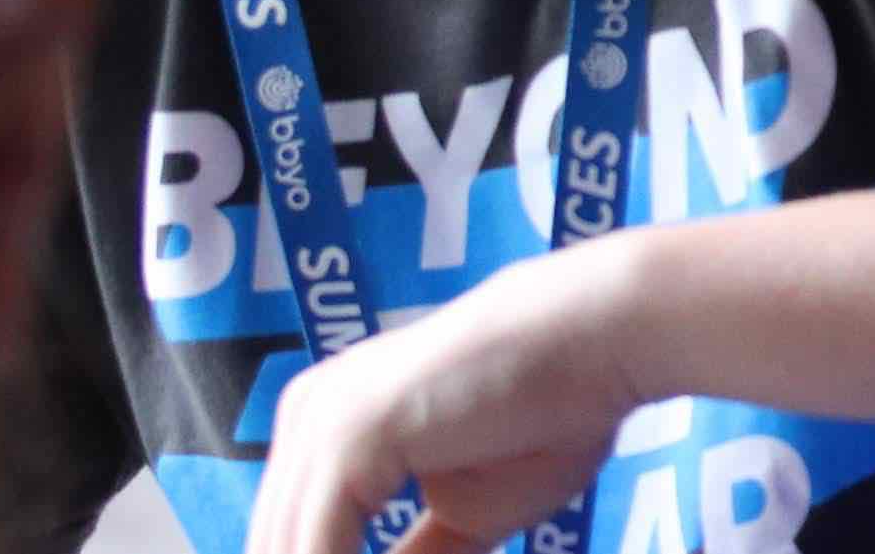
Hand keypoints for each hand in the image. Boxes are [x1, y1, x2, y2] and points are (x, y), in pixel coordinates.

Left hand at [240, 231, 652, 553]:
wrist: (595, 341)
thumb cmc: (547, 416)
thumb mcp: (465, 517)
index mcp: (325, 430)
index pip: (292, 546)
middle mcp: (306, 418)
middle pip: (279, 547)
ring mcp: (319, 424)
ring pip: (288, 551)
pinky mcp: (345, 437)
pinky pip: (314, 549)